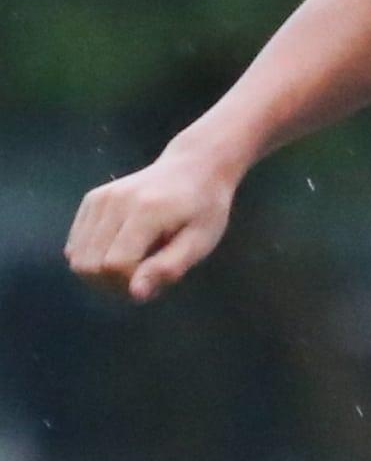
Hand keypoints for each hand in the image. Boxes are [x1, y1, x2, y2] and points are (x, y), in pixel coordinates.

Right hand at [67, 141, 243, 303]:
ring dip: (100, 272)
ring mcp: (98, 199)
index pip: (115, 265)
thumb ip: (169, 266)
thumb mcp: (201, 241)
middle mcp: (114, 202)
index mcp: (146, 212)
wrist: (194, 167)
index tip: (156, 281)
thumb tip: (136, 293)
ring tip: (133, 264)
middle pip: (89, 264)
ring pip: (76, 256)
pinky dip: (92, 257)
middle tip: (144, 276)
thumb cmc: (205, 208)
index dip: (131, 283)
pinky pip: (75, 244)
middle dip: (113, 282)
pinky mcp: (91, 200)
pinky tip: (119, 251)